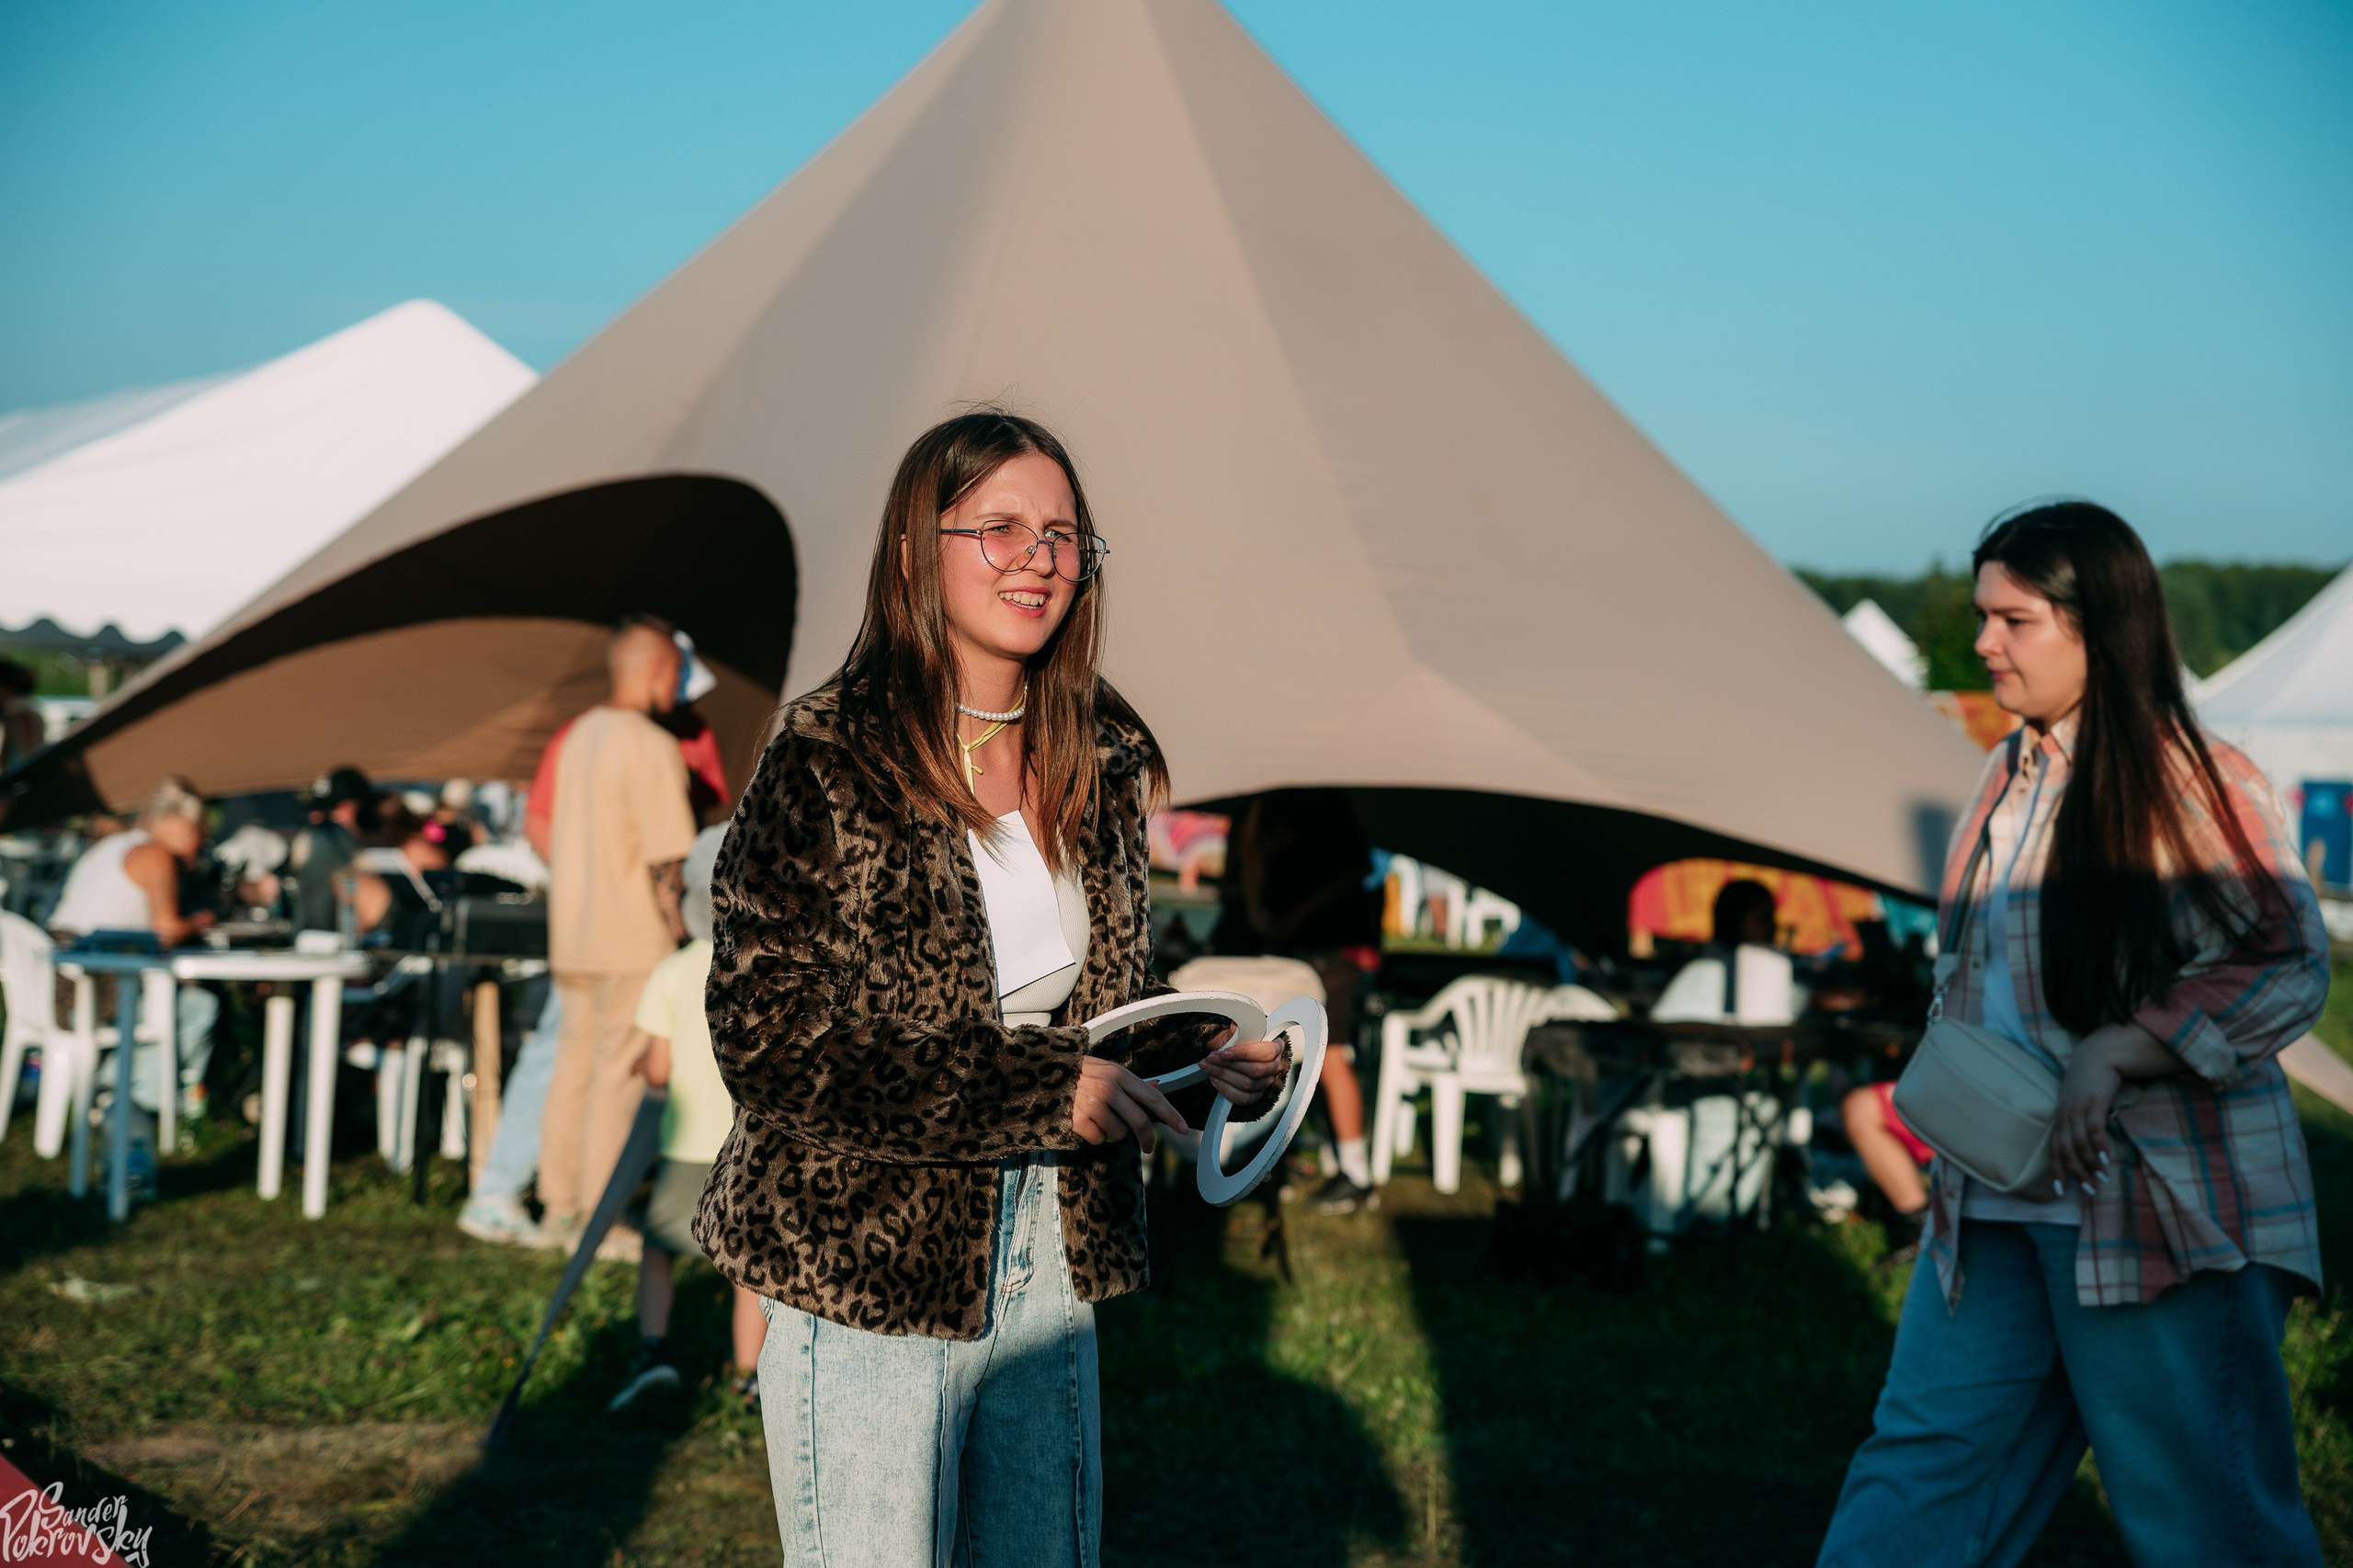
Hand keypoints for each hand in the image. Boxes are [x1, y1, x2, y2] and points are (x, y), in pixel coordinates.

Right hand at [1074, 1057, 1187, 1150]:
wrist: (1039, 1077)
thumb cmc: (1076, 1075)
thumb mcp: (1105, 1070)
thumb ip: (1131, 1082)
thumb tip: (1157, 1085)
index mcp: (1119, 1074)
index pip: (1153, 1097)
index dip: (1171, 1115)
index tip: (1183, 1128)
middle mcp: (1109, 1088)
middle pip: (1140, 1121)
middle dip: (1147, 1139)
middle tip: (1148, 1148)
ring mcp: (1093, 1104)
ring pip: (1118, 1134)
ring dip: (1111, 1134)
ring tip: (1097, 1121)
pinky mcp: (1079, 1120)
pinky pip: (1098, 1139)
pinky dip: (1094, 1137)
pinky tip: (1083, 1124)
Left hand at [1200, 1036, 1285, 1105]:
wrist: (1229, 1054)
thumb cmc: (1236, 1041)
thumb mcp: (1235, 1031)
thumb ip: (1237, 1029)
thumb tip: (1235, 1026)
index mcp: (1275, 1046)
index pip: (1266, 1052)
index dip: (1245, 1053)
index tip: (1225, 1052)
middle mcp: (1275, 1065)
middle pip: (1256, 1070)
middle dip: (1229, 1065)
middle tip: (1212, 1058)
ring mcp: (1267, 1082)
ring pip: (1247, 1084)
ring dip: (1223, 1075)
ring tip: (1208, 1066)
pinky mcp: (1257, 1095)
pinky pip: (1243, 1098)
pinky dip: (1226, 1089)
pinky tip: (1215, 1079)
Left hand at [2050, 1024, 2167, 1194]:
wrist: (2098, 1055)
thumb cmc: (2089, 1083)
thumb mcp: (2078, 1104)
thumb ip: (2079, 1124)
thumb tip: (2086, 1149)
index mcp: (2059, 1118)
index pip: (2053, 1149)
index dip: (2056, 1170)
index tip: (2060, 1192)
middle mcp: (2065, 1114)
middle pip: (2066, 1150)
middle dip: (2076, 1173)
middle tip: (2089, 1190)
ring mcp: (2078, 1108)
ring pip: (2080, 1143)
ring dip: (2091, 1163)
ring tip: (2101, 1178)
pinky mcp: (2094, 1102)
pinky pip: (2094, 1129)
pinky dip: (2099, 1145)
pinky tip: (2106, 1158)